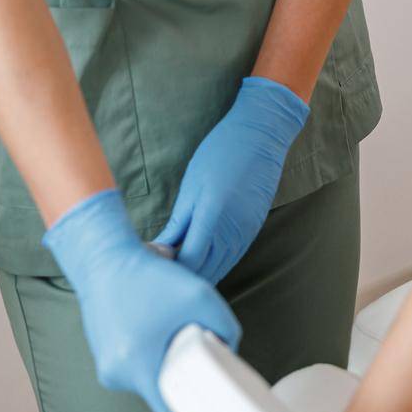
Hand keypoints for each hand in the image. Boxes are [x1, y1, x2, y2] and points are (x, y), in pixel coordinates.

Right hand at [43, 186, 241, 411]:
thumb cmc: (152, 278)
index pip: (168, 408)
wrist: (107, 261)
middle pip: (161, 392)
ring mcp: (105, 366)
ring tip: (170, 328)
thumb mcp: (202, 297)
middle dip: (182, 374)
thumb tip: (227, 352)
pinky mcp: (102, 356)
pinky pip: (135, 366)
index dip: (193, 401)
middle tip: (193, 345)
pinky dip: (150, 353)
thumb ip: (226, 329)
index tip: (208, 390)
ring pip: (148, 378)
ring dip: (166, 360)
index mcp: (136, 365)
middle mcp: (115, 373)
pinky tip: (156, 328)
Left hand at [153, 76, 309, 283]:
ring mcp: (248, 232)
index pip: (190, 262)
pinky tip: (199, 260)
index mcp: (214, 218)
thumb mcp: (191, 187)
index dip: (168, 270)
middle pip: (205, 271)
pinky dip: (214, 264)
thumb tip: (159, 251)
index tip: (149, 266)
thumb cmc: (220, 153)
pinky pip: (232, 257)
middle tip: (156, 272)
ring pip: (221, 268)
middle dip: (180, 276)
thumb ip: (178, 224)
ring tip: (174, 270)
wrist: (262, 135)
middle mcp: (235, 231)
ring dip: (198, 273)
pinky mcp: (254, 229)